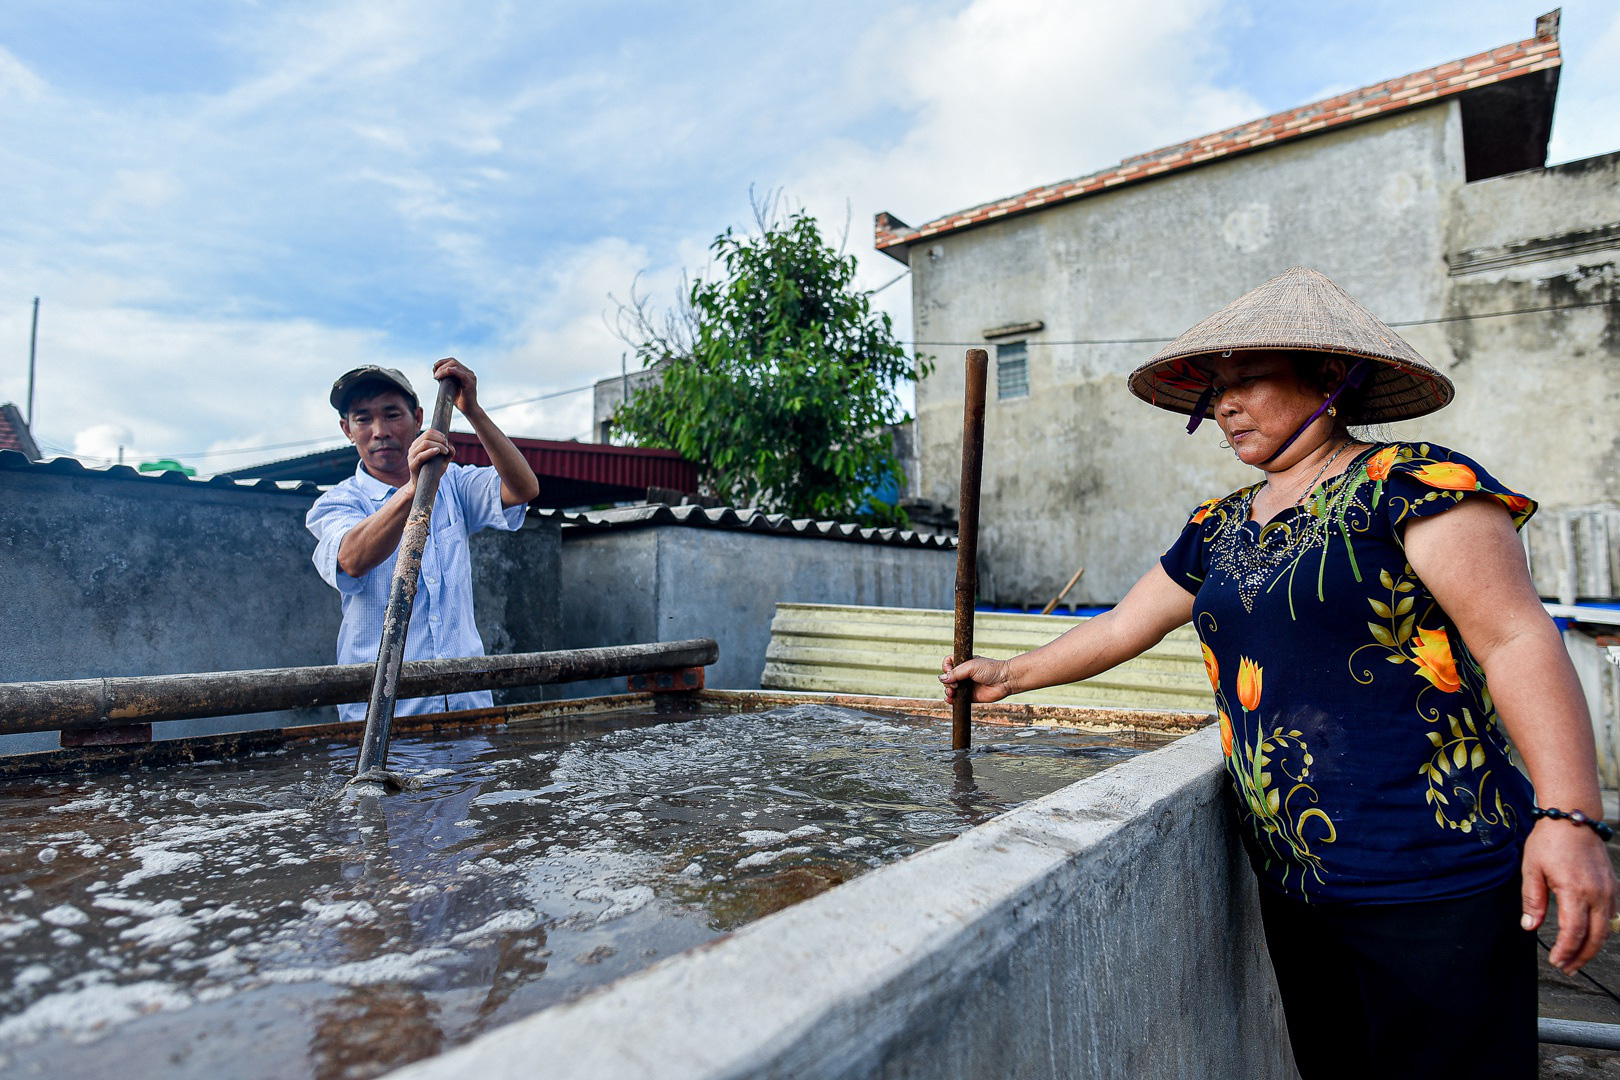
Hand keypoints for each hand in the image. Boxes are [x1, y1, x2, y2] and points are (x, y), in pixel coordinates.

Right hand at [406, 429, 454, 483]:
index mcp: (418, 444)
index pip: (428, 432)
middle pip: (427, 436)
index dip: (439, 435)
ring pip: (425, 443)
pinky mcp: (412, 465)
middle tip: (447, 448)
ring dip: (439, 445)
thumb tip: (451, 446)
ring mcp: (411, 456)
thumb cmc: (433, 471)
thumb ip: (448, 453)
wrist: (424, 486)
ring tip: (445, 452)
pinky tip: (438, 451)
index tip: (447, 442)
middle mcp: (413, 448)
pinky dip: (431, 452)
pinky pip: (421, 456)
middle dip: (440, 440)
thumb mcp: (443, 460)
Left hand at [433, 356, 478, 413]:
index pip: (452, 361)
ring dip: (443, 369)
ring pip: (455, 366)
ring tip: (436, 376)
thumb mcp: (450, 387)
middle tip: (435, 374)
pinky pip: (460, 373)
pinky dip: (451, 371)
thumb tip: (435, 372)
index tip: (434, 368)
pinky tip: (446, 372)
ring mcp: (470, 377)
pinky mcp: (470, 382)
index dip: (442, 362)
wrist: (469, 410)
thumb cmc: (460, 400)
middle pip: (453, 361)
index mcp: (464, 372)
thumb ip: (445, 379)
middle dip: (441, 365)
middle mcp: (468, 373)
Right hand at [940, 654, 1014, 703]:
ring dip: (948, 691)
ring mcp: (966, 685)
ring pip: (950, 688)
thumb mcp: (971, 666)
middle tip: (956, 684)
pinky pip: (957, 699)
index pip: (948, 663)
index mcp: (963, 663)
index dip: (946, 667)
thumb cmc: (991, 669)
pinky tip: (951, 699)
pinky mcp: (969, 696)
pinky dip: (951, 699)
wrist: (1005, 680)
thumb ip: (956, 672)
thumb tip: (941, 678)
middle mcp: (964, 674)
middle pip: (947, 678)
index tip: (950, 671)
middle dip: (947, 682)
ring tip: (952, 692)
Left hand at [1521, 817, 1616, 973]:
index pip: (1574, 932)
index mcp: (1575, 891)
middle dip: (1581, 956)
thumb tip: (1529, 926)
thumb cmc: (1549, 841)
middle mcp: (1598, 894)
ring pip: (1607, 929)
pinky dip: (1602, 931)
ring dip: (1593, 947)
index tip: (1555, 961)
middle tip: (1567, 968)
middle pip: (1595, 937)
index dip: (1565, 950)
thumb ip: (1532, 900)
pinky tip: (1589, 936)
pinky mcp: (1613, 886)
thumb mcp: (1531, 869)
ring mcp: (1609, 891)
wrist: (1573, 818)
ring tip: (1576, 957)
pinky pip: (1612, 916)